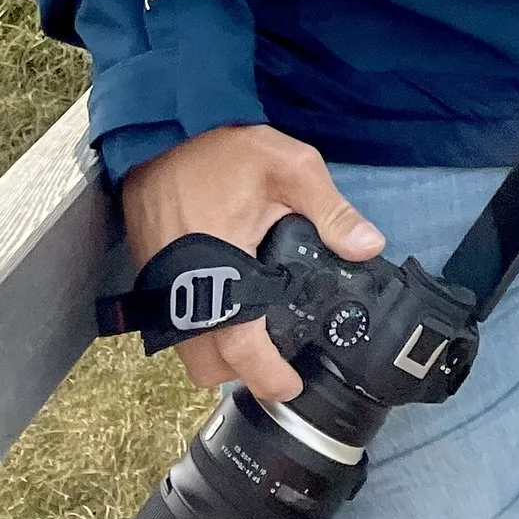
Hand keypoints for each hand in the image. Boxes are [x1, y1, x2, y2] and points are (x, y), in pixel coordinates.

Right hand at [120, 123, 382, 403]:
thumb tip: (368, 247)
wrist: (161, 132)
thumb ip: (330, 211)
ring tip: (256, 323)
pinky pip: (174, 323)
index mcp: (221, 272)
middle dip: (239, 369)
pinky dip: (201, 324)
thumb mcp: (290, 168)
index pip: (240, 350)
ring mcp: (161, 288)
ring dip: (219, 348)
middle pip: (206, 365)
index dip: (268, 376)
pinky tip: (229, 297)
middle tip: (276, 353)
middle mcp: (182, 292)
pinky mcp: (150, 277)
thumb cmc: (221, 151)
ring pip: (186, 348)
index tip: (292, 385)